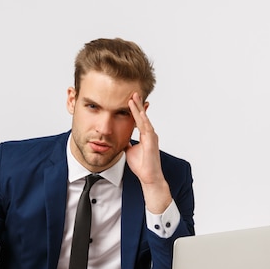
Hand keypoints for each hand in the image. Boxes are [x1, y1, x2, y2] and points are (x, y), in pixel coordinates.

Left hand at [126, 93, 172, 213]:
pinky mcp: (151, 139)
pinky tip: (134, 108)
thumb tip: (118, 138)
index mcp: (145, 135)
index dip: (134, 109)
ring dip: (138, 106)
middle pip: (142, 115)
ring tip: (133, 95)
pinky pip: (144, 124)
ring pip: (143, 117)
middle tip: (132, 91)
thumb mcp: (129, 150)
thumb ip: (126, 142)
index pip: (138, 118)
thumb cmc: (141, 165)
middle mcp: (149, 133)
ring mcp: (151, 135)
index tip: (128, 99)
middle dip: (137, 103)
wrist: (149, 177)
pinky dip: (139, 115)